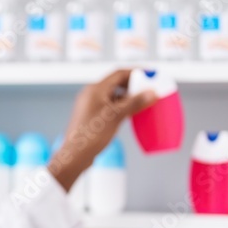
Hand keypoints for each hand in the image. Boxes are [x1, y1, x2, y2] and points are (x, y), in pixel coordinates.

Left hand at [48, 69, 157, 191]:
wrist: (75, 155)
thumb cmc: (92, 135)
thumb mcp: (115, 116)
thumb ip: (134, 103)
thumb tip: (152, 93)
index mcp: (95, 90)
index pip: (118, 74)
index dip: (136, 72)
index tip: (150, 74)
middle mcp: (91, 94)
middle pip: (116, 83)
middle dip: (133, 84)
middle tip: (149, 88)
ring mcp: (90, 105)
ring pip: (113, 95)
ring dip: (128, 96)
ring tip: (143, 100)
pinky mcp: (92, 116)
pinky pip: (110, 106)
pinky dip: (122, 106)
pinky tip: (131, 112)